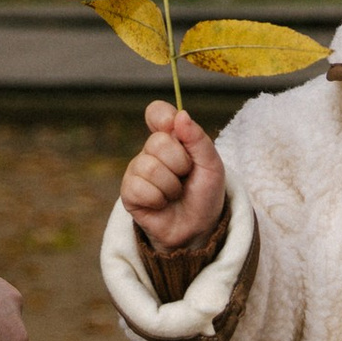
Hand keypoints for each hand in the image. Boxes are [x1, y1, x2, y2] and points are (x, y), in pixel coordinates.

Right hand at [118, 100, 227, 255]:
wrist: (198, 227)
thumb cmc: (205, 193)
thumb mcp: (212, 165)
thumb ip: (198, 139)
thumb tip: (180, 116)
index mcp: (171, 138)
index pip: (157, 112)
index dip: (163, 117)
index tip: (174, 128)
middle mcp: (151, 151)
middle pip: (158, 142)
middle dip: (180, 164)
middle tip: (185, 177)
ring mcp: (137, 170)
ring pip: (150, 167)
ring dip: (171, 186)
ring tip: (175, 194)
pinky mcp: (129, 192)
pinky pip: (139, 188)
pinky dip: (158, 199)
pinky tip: (161, 204)